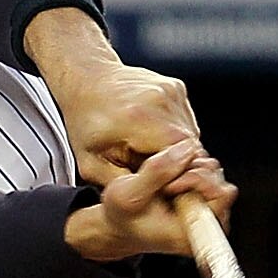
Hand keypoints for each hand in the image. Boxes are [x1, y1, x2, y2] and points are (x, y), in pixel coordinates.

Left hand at [23, 7, 200, 188]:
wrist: (87, 79)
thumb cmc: (85, 121)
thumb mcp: (91, 164)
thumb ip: (123, 184)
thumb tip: (152, 199)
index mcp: (138, 118)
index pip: (180, 156)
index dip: (177, 176)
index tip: (165, 186)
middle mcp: (160, 100)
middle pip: (189, 147)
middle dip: (177, 166)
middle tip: (157, 175)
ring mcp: (171, 91)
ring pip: (191, 135)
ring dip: (176, 150)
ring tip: (149, 152)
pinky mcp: (177, 88)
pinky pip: (186, 121)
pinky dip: (174, 134)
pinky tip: (151, 134)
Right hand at [64, 141, 235, 263]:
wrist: (120, 225)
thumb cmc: (122, 216)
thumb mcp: (127, 194)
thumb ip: (156, 171)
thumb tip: (187, 148)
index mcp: (193, 233)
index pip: (220, 195)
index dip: (194, 179)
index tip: (170, 187)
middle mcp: (208, 226)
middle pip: (220, 180)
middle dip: (193, 170)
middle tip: (166, 183)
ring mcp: (210, 213)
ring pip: (215, 173)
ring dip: (191, 167)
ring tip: (166, 183)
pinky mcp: (206, 201)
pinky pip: (208, 172)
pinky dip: (190, 167)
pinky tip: (171, 179)